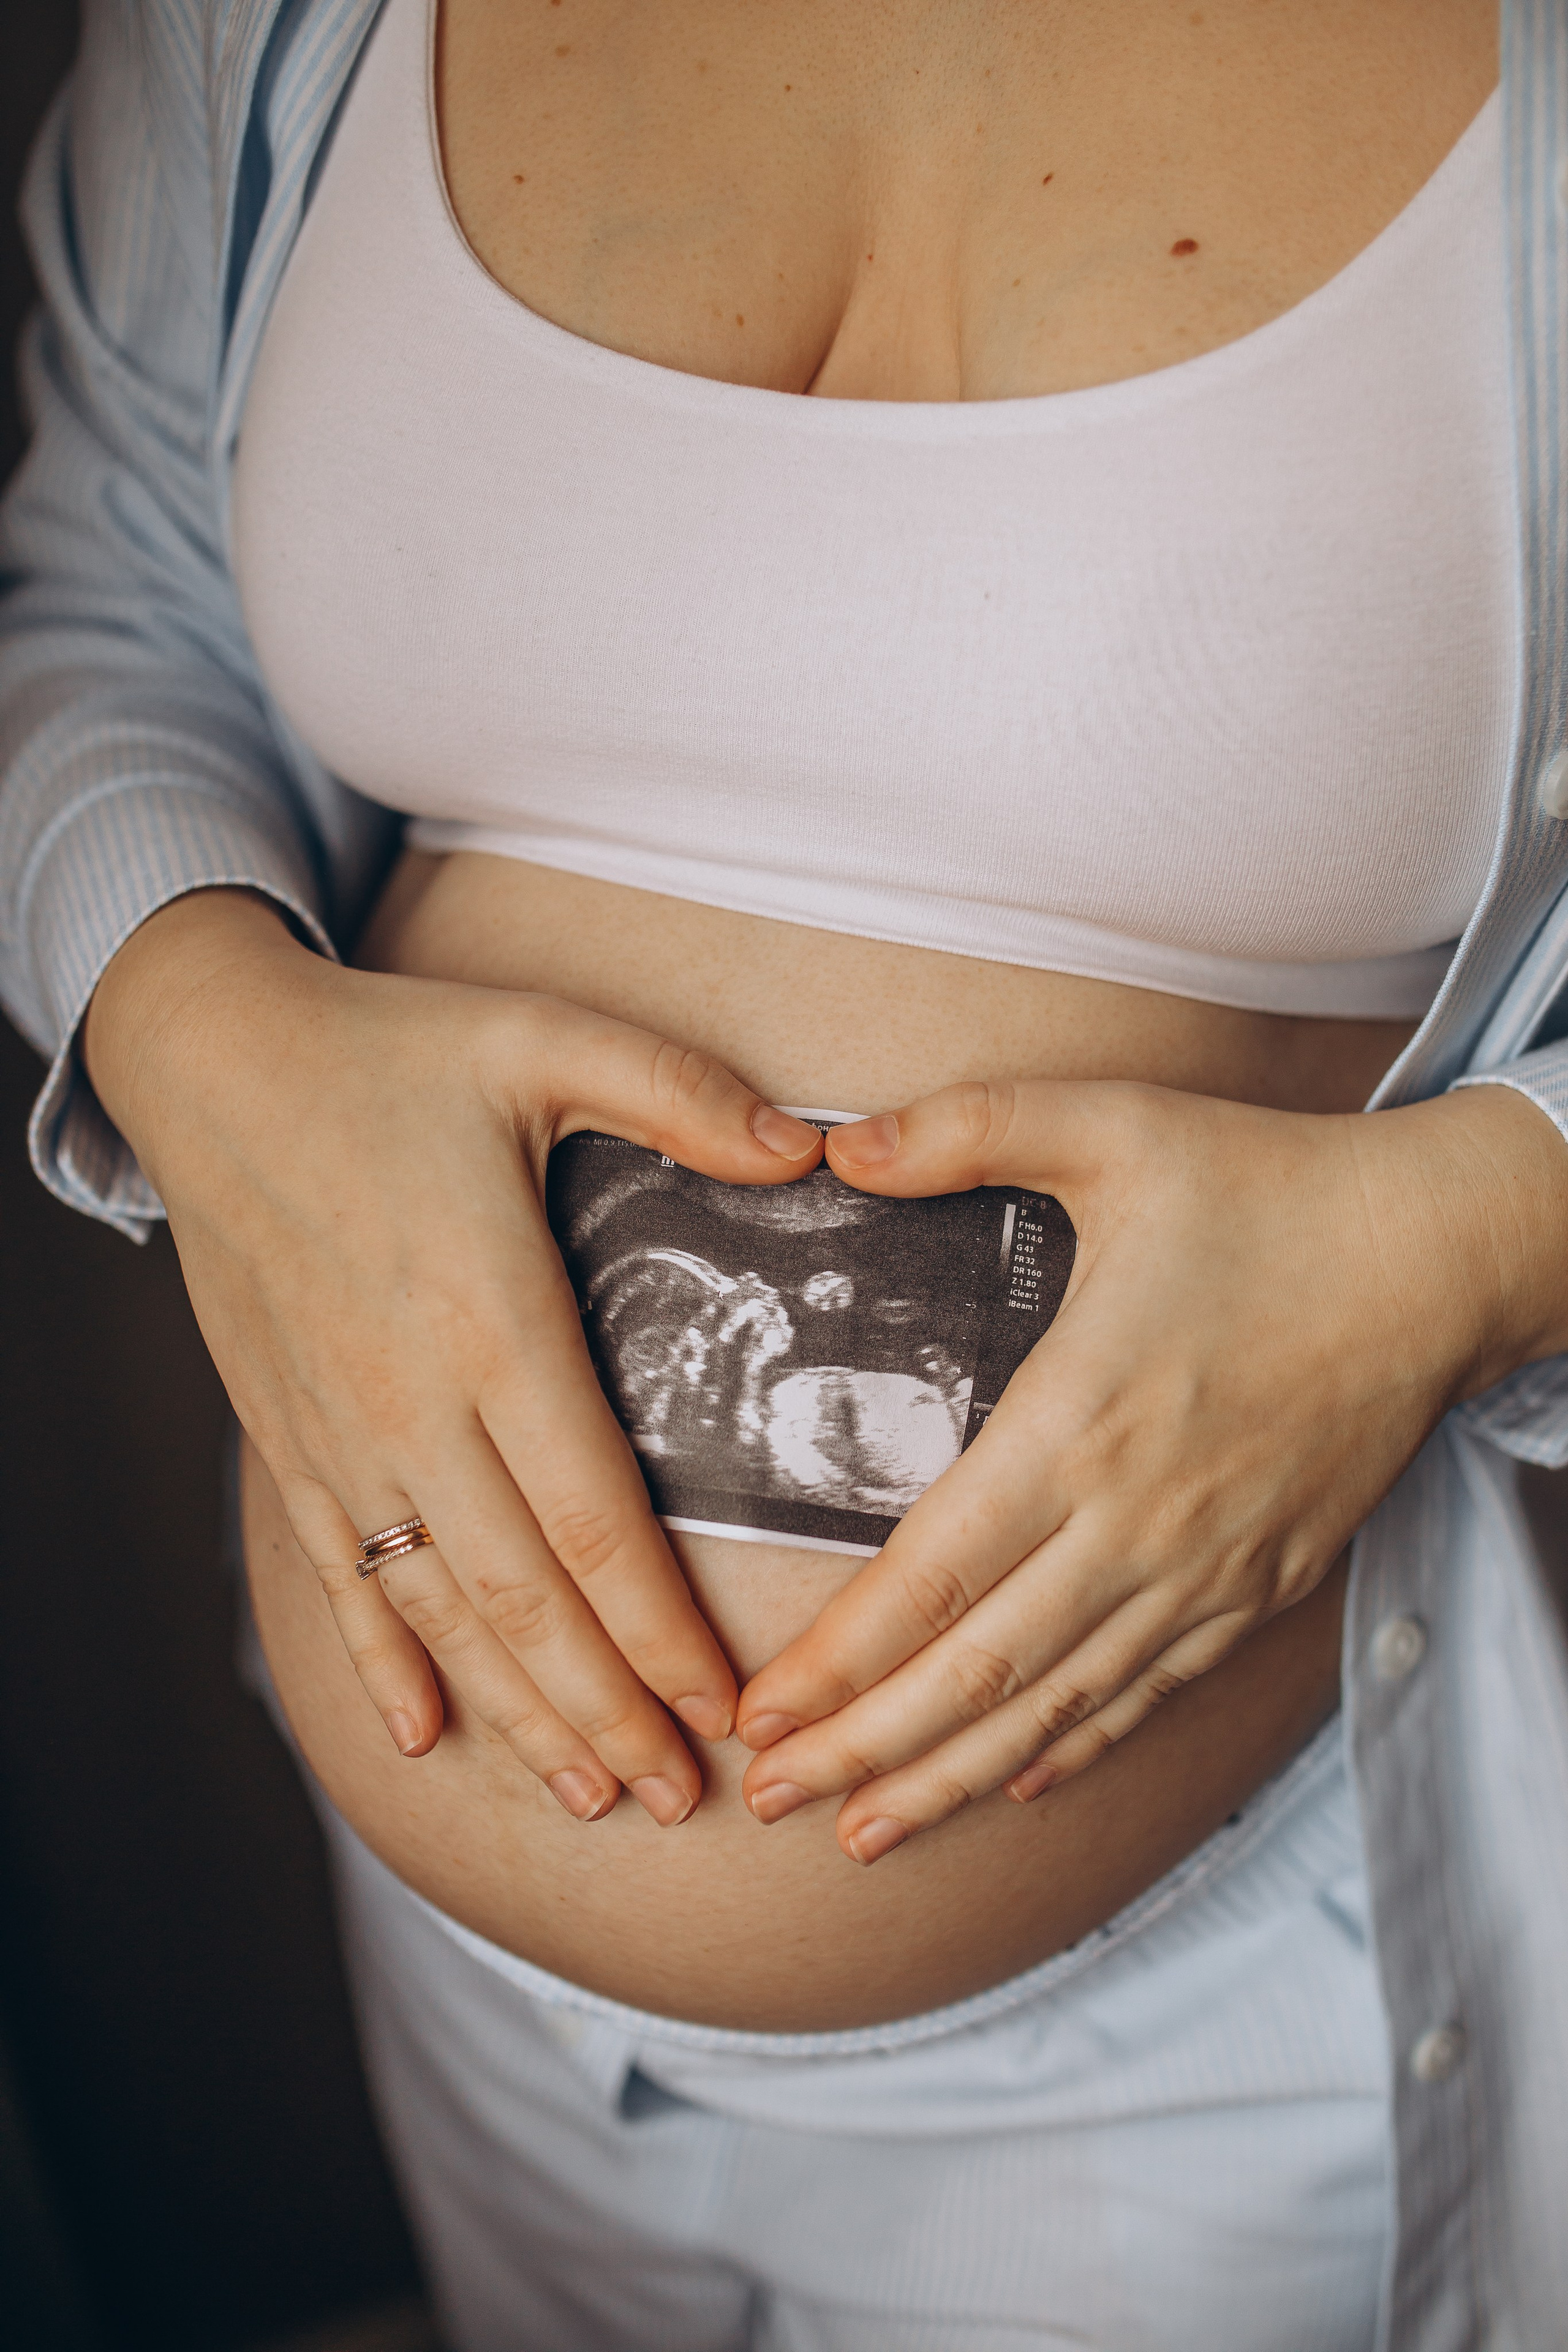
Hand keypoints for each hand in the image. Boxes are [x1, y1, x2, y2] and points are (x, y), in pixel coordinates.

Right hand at [86, 890, 821, 1824]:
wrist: (211, 1063)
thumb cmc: (390, 1051)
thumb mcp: (544, 1039)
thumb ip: (680, 1094)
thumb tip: (809, 1153)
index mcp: (492, 1321)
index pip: (596, 1520)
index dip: (662, 1632)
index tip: (728, 1709)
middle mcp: (412, 1401)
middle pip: (523, 1599)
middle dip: (606, 1711)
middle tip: (679, 1799)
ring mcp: (341, 1430)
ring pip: (437, 1609)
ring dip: (514, 1711)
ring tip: (587, 1795)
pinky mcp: (289, 1433)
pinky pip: (342, 1573)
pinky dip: (382, 1661)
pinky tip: (419, 1734)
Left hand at [735, 1075, 1567, 1860]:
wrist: (1436, 1254)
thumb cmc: (1268, 1188)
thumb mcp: (1109, 1126)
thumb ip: (963, 1127)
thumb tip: (833, 1143)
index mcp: (1078, 1420)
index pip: (931, 1574)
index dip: (838, 1660)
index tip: (762, 1714)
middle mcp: (1136, 1521)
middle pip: (978, 1672)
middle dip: (865, 1748)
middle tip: (775, 1797)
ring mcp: (1204, 1569)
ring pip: (1061, 1707)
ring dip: (956, 1778)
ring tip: (868, 1834)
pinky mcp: (1262, 1586)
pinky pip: (1153, 1692)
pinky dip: (1080, 1745)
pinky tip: (1023, 1783)